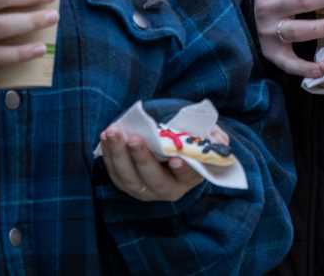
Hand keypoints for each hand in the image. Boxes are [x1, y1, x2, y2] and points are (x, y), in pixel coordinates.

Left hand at [98, 127, 213, 202]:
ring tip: (113, 133)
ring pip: (129, 179)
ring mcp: (145, 189)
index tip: (176, 159)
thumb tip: (217, 138)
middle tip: (134, 138)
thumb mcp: (209, 138)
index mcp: (189, 178)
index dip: (182, 170)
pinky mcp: (127, 183)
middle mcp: (167, 189)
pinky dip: (108, 155)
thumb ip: (216, 139)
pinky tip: (106, 137)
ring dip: (118, 155)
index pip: (187, 176)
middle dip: (142, 159)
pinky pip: (115, 173)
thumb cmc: (191, 141)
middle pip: (153, 180)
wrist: (171, 145)